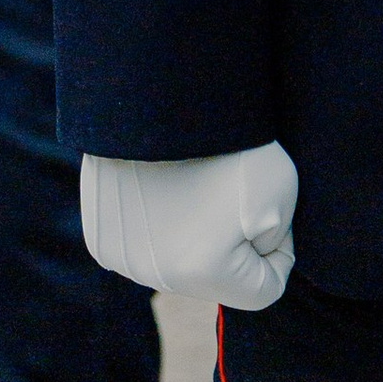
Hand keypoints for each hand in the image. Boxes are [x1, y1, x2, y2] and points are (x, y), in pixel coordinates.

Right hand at [80, 143, 298, 308]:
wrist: (161, 91)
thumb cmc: (232, 137)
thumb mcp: (281, 188)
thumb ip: (272, 242)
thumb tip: (245, 259)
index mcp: (203, 271)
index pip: (265, 289)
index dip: (281, 248)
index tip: (271, 206)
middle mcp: (157, 275)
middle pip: (220, 279)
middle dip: (235, 243)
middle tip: (229, 188)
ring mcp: (123, 258)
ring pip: (182, 265)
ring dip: (196, 235)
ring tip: (195, 183)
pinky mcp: (101, 237)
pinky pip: (147, 249)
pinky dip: (161, 223)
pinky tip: (163, 186)